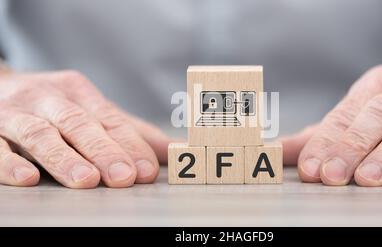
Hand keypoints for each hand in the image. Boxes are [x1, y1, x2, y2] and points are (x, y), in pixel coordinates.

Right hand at [0, 70, 171, 187]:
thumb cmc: (55, 106)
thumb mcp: (93, 112)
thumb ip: (132, 133)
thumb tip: (175, 151)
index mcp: (79, 92)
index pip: (110, 120)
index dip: (129, 145)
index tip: (146, 170)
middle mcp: (48, 99)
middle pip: (79, 124)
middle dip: (103, 151)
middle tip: (123, 177)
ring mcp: (16, 113)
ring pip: (40, 134)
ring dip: (64, 158)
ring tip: (85, 180)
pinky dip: (9, 162)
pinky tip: (27, 177)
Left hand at [282, 65, 381, 185]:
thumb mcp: (356, 113)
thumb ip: (319, 136)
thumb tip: (276, 151)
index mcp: (371, 88)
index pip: (343, 115)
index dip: (325, 142)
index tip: (309, 168)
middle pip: (375, 116)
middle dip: (351, 147)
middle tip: (332, 175)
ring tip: (366, 178)